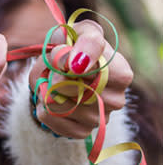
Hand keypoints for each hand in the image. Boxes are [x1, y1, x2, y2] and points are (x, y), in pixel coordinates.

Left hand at [29, 19, 133, 138]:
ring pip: (58, 104)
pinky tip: (49, 97)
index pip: (99, 72)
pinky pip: (51, 118)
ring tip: (50, 82)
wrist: (61, 70)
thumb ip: (82, 41)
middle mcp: (115, 100)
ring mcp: (99, 118)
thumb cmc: (73, 46)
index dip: (74, 62)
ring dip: (45, 90)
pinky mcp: (81, 131)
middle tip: (53, 69)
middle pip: (72, 88)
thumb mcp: (79, 33)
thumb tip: (74, 64)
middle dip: (54, 75)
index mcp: (121, 73)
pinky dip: (42, 105)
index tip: (63, 57)